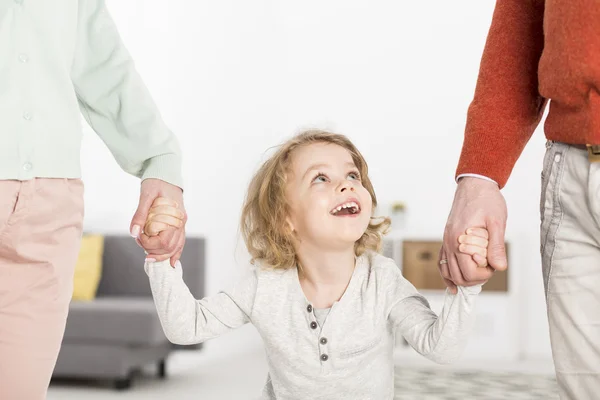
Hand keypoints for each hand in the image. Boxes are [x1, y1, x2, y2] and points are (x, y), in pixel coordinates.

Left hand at [130, 178, 186, 265]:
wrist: (165, 172)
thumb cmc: (156, 181)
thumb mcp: (145, 195)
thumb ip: (139, 215)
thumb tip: (134, 233)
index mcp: (175, 215)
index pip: (163, 240)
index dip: (148, 243)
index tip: (138, 236)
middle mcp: (181, 222)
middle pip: (170, 247)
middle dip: (153, 250)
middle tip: (140, 244)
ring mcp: (181, 223)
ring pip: (176, 247)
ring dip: (162, 254)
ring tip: (149, 257)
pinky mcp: (179, 224)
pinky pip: (180, 242)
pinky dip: (175, 253)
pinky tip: (171, 262)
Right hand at [439, 177, 507, 293]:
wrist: (474, 185)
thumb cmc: (486, 200)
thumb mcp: (497, 222)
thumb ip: (496, 246)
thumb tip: (499, 267)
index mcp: (460, 239)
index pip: (469, 272)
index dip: (484, 274)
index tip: (494, 264)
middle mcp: (449, 242)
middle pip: (458, 276)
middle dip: (475, 278)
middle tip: (489, 268)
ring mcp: (445, 241)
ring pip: (448, 272)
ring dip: (462, 278)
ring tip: (477, 274)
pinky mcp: (446, 240)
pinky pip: (442, 262)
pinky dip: (447, 275)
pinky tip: (454, 285)